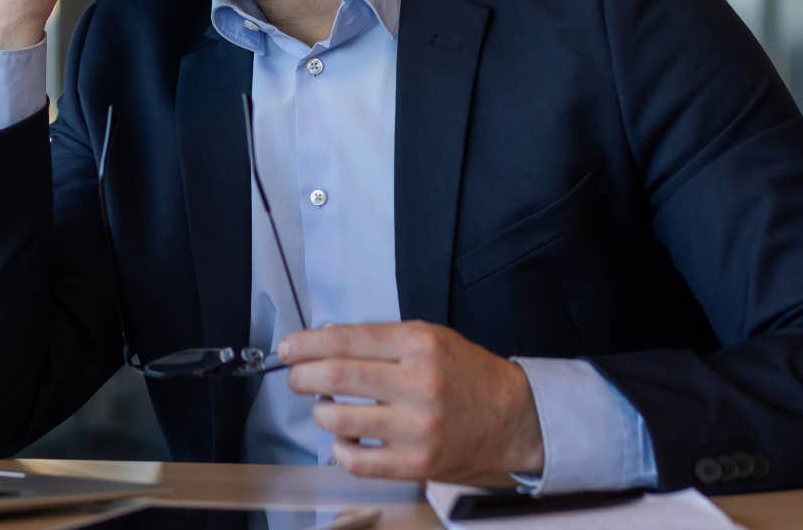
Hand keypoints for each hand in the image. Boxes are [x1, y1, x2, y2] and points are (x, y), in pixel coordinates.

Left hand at [280, 321, 544, 483]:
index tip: (287, 348)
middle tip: (296, 377)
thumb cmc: (466, 375)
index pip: (346, 339)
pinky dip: (339, 449)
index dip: (307, 344)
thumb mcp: (430, 338)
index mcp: (419, 344)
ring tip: (326, 407)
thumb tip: (323, 342)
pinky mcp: (417, 463)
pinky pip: (357, 461)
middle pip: (336, 376)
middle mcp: (417, 383)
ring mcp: (417, 427)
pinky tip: (344, 439)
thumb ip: (380, 340)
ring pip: (339, 420)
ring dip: (320, 413)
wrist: (515, 418)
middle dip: (302, 376)